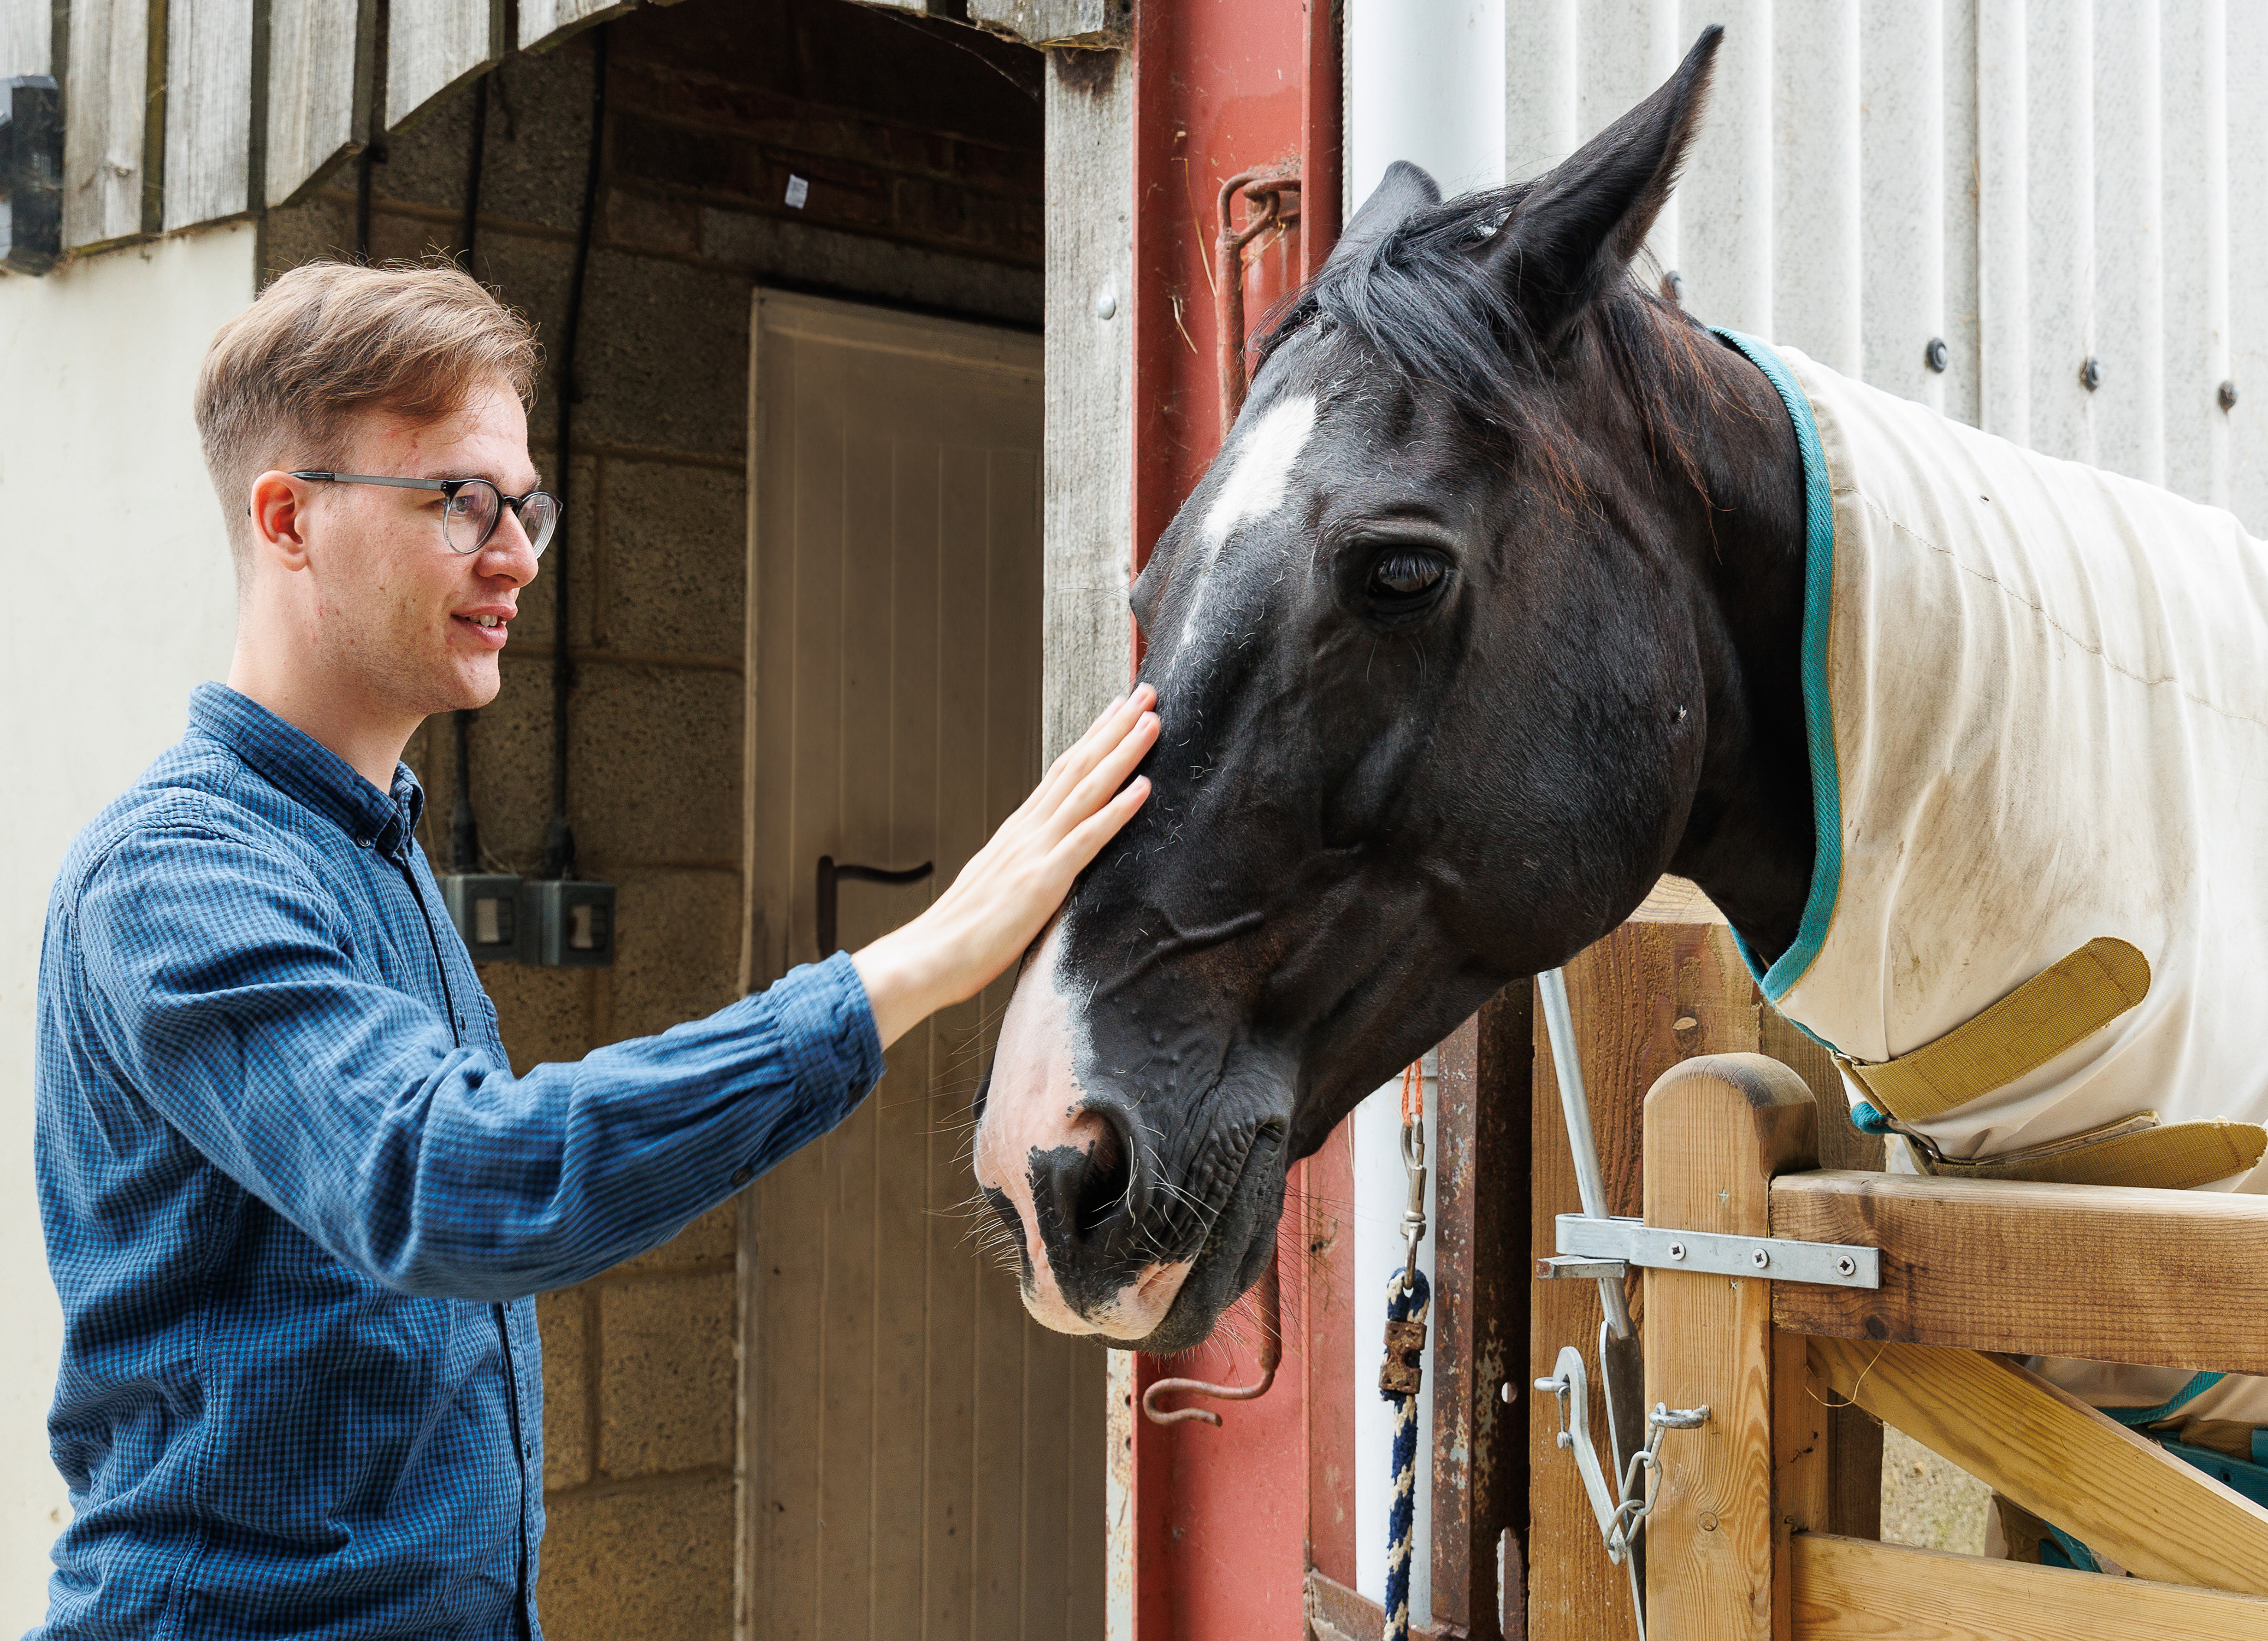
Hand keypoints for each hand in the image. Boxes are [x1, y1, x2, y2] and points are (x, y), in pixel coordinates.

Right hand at [852, 684, 1158, 1047]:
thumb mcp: (996, 889)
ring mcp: (1035, 852)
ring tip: (1151, 723)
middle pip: (1077, 768)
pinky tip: (1142, 788)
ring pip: (1086, 790)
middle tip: (1145, 694)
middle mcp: (1027, 831)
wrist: (926, 959)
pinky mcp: (1042, 880)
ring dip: (1122, 754)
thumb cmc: (958, 937)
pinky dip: (1116, 810)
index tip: (1116, 711)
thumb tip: (1041, 865)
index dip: (1092, 739)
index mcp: (1017, 833)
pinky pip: (1087, 839)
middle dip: (1114, 729)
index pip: (1061, 774)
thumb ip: (1021, 869)